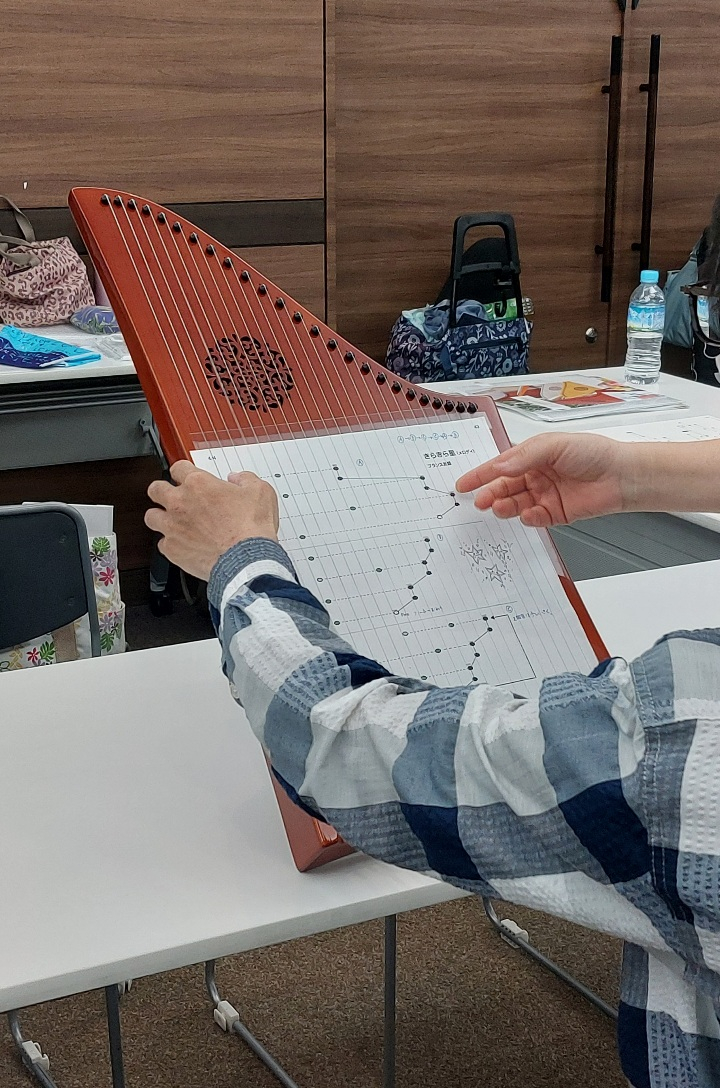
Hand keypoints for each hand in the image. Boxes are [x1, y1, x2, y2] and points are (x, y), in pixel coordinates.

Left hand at [145, 461, 278, 580]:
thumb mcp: (260, 492)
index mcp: (199, 484)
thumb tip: (237, 479)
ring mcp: (172, 527)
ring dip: (160, 517)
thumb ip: (245, 479)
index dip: (183, 471)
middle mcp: (179, 503)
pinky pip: (162, 544)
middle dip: (162, 491)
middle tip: (171, 496)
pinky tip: (182, 545)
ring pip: (151, 516)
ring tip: (171, 522)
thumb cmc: (251, 528)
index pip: (178, 468)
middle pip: (155, 489)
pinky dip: (170, 544)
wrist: (245, 560)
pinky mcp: (172, 549)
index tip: (186, 477)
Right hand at [455, 433, 627, 527]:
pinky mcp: (555, 514)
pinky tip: (529, 514)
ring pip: (516, 504)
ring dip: (506, 507)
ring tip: (500, 508)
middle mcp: (536, 476)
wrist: (621, 476)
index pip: (500, 466)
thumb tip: (500, 466)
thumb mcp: (554, 445)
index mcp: (532, 456)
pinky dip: (529, 518)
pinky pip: (535, 518)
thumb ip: (525, 456)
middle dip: (491, 495)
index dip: (480, 475)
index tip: (463, 484)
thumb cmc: (593, 453)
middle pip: (505, 488)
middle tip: (480, 501)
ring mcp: (545, 495)